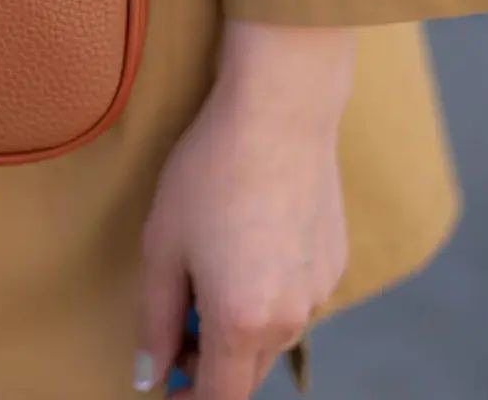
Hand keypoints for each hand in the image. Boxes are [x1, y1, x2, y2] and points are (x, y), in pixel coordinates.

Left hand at [135, 21, 354, 397]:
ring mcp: (321, 292)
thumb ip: (156, 320)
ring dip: (239, 323)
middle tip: (176, 313)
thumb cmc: (209, 174)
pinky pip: (296, 298)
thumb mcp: (163, 246)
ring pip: (273, 334)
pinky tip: (246, 240)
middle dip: (208, 359)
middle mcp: (291, 319)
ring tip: (208, 263)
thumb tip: (151, 374)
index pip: (220, 398)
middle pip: (246, 371)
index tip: (166, 383)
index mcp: (242, 322)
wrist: (279, 115)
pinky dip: (268, 291)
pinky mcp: (336, 264)